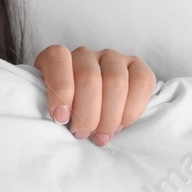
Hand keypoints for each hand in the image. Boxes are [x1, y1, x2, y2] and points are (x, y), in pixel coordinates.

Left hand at [33, 45, 155, 145]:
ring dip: (108, 117)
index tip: (61, 118)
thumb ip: (51, 108)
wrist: (88, 112)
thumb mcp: (49, 109)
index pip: (57, 59)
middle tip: (82, 134)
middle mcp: (85, 54)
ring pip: (115, 83)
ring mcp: (112, 58)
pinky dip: (131, 110)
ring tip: (101, 136)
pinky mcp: (136, 66)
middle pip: (89, 79)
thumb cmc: (65, 113)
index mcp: (57, 58)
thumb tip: (60, 120)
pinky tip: (120, 125)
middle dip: (86, 114)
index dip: (60, 89)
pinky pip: (142, 82)